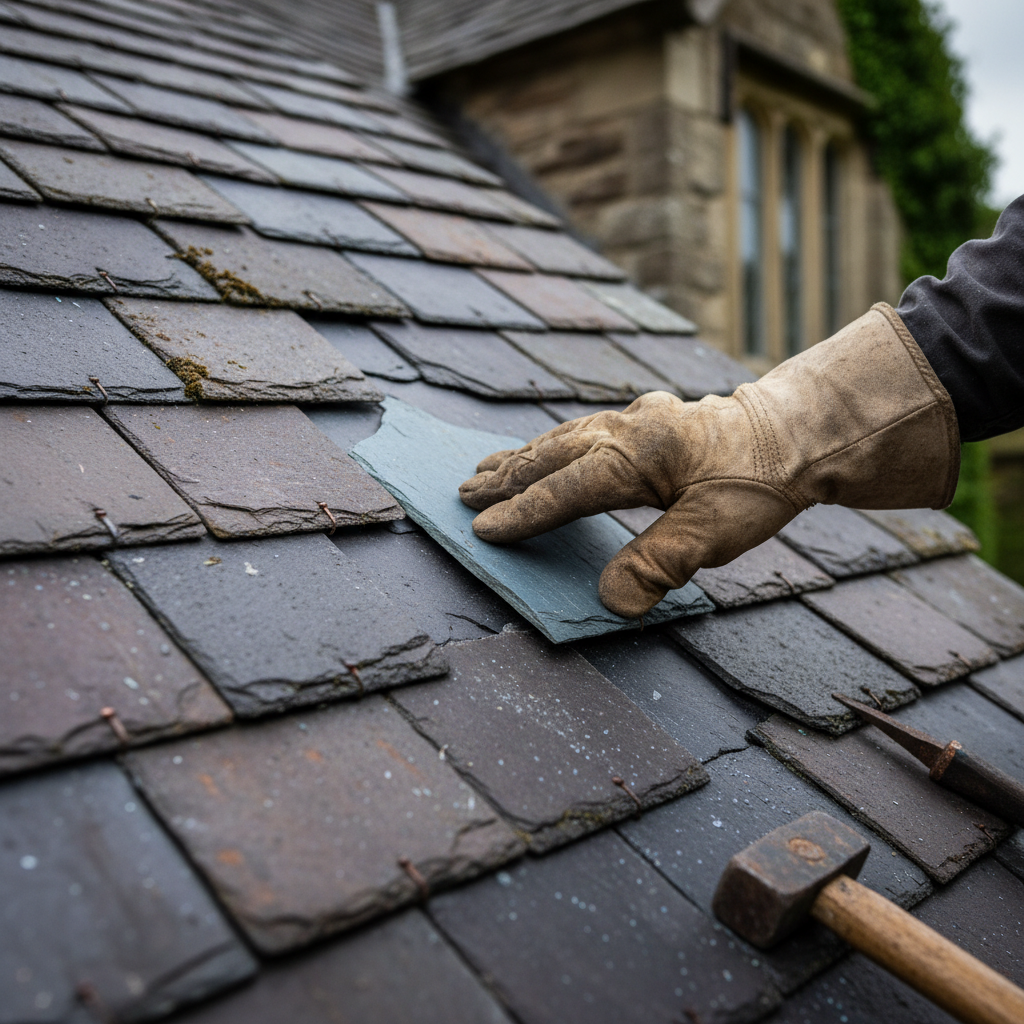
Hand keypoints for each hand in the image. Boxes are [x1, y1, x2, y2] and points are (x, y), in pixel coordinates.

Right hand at [459, 304, 959, 619]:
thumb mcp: (716, 532)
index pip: (566, 489)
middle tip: (463, 493)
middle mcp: (627, 430)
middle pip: (551, 454)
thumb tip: (610, 601)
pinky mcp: (646, 422)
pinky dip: (553, 445)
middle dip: (506, 477)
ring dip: (523, 456)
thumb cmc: (760, 481)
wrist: (799, 432)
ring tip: (487, 469)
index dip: (524, 513)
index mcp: (637, 455)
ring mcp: (635, 421)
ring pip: (563, 437)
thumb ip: (659, 565)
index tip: (483, 530)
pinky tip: (547, 451)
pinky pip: (584, 432)